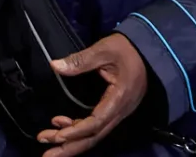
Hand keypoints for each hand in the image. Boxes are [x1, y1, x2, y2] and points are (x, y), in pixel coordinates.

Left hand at [37, 34, 148, 155]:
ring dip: (71, 141)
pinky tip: (61, 125)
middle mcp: (120, 111)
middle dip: (70, 147)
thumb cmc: (127, 50)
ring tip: (48, 140)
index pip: (96, 122)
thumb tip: (55, 66)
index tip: (57, 136)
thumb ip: (80, 60)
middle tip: (47, 155)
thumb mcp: (104, 50)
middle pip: (94, 136)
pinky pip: (96, 126)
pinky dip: (78, 129)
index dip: (76, 131)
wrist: (148, 50)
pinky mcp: (114, 109)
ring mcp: (118, 112)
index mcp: (119, 98)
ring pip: (94, 134)